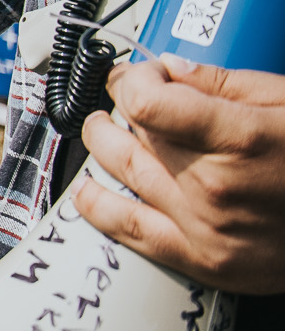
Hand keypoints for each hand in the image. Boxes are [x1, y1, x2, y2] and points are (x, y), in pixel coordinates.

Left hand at [77, 56, 284, 294]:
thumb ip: (224, 84)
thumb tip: (172, 68)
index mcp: (242, 140)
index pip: (146, 101)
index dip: (134, 79)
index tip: (139, 74)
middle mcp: (217, 186)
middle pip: (133, 135)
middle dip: (120, 108)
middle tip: (128, 98)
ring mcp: (209, 228)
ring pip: (124, 175)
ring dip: (103, 146)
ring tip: (105, 130)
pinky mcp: (207, 261)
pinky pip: (132, 232)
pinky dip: (99, 208)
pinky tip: (87, 190)